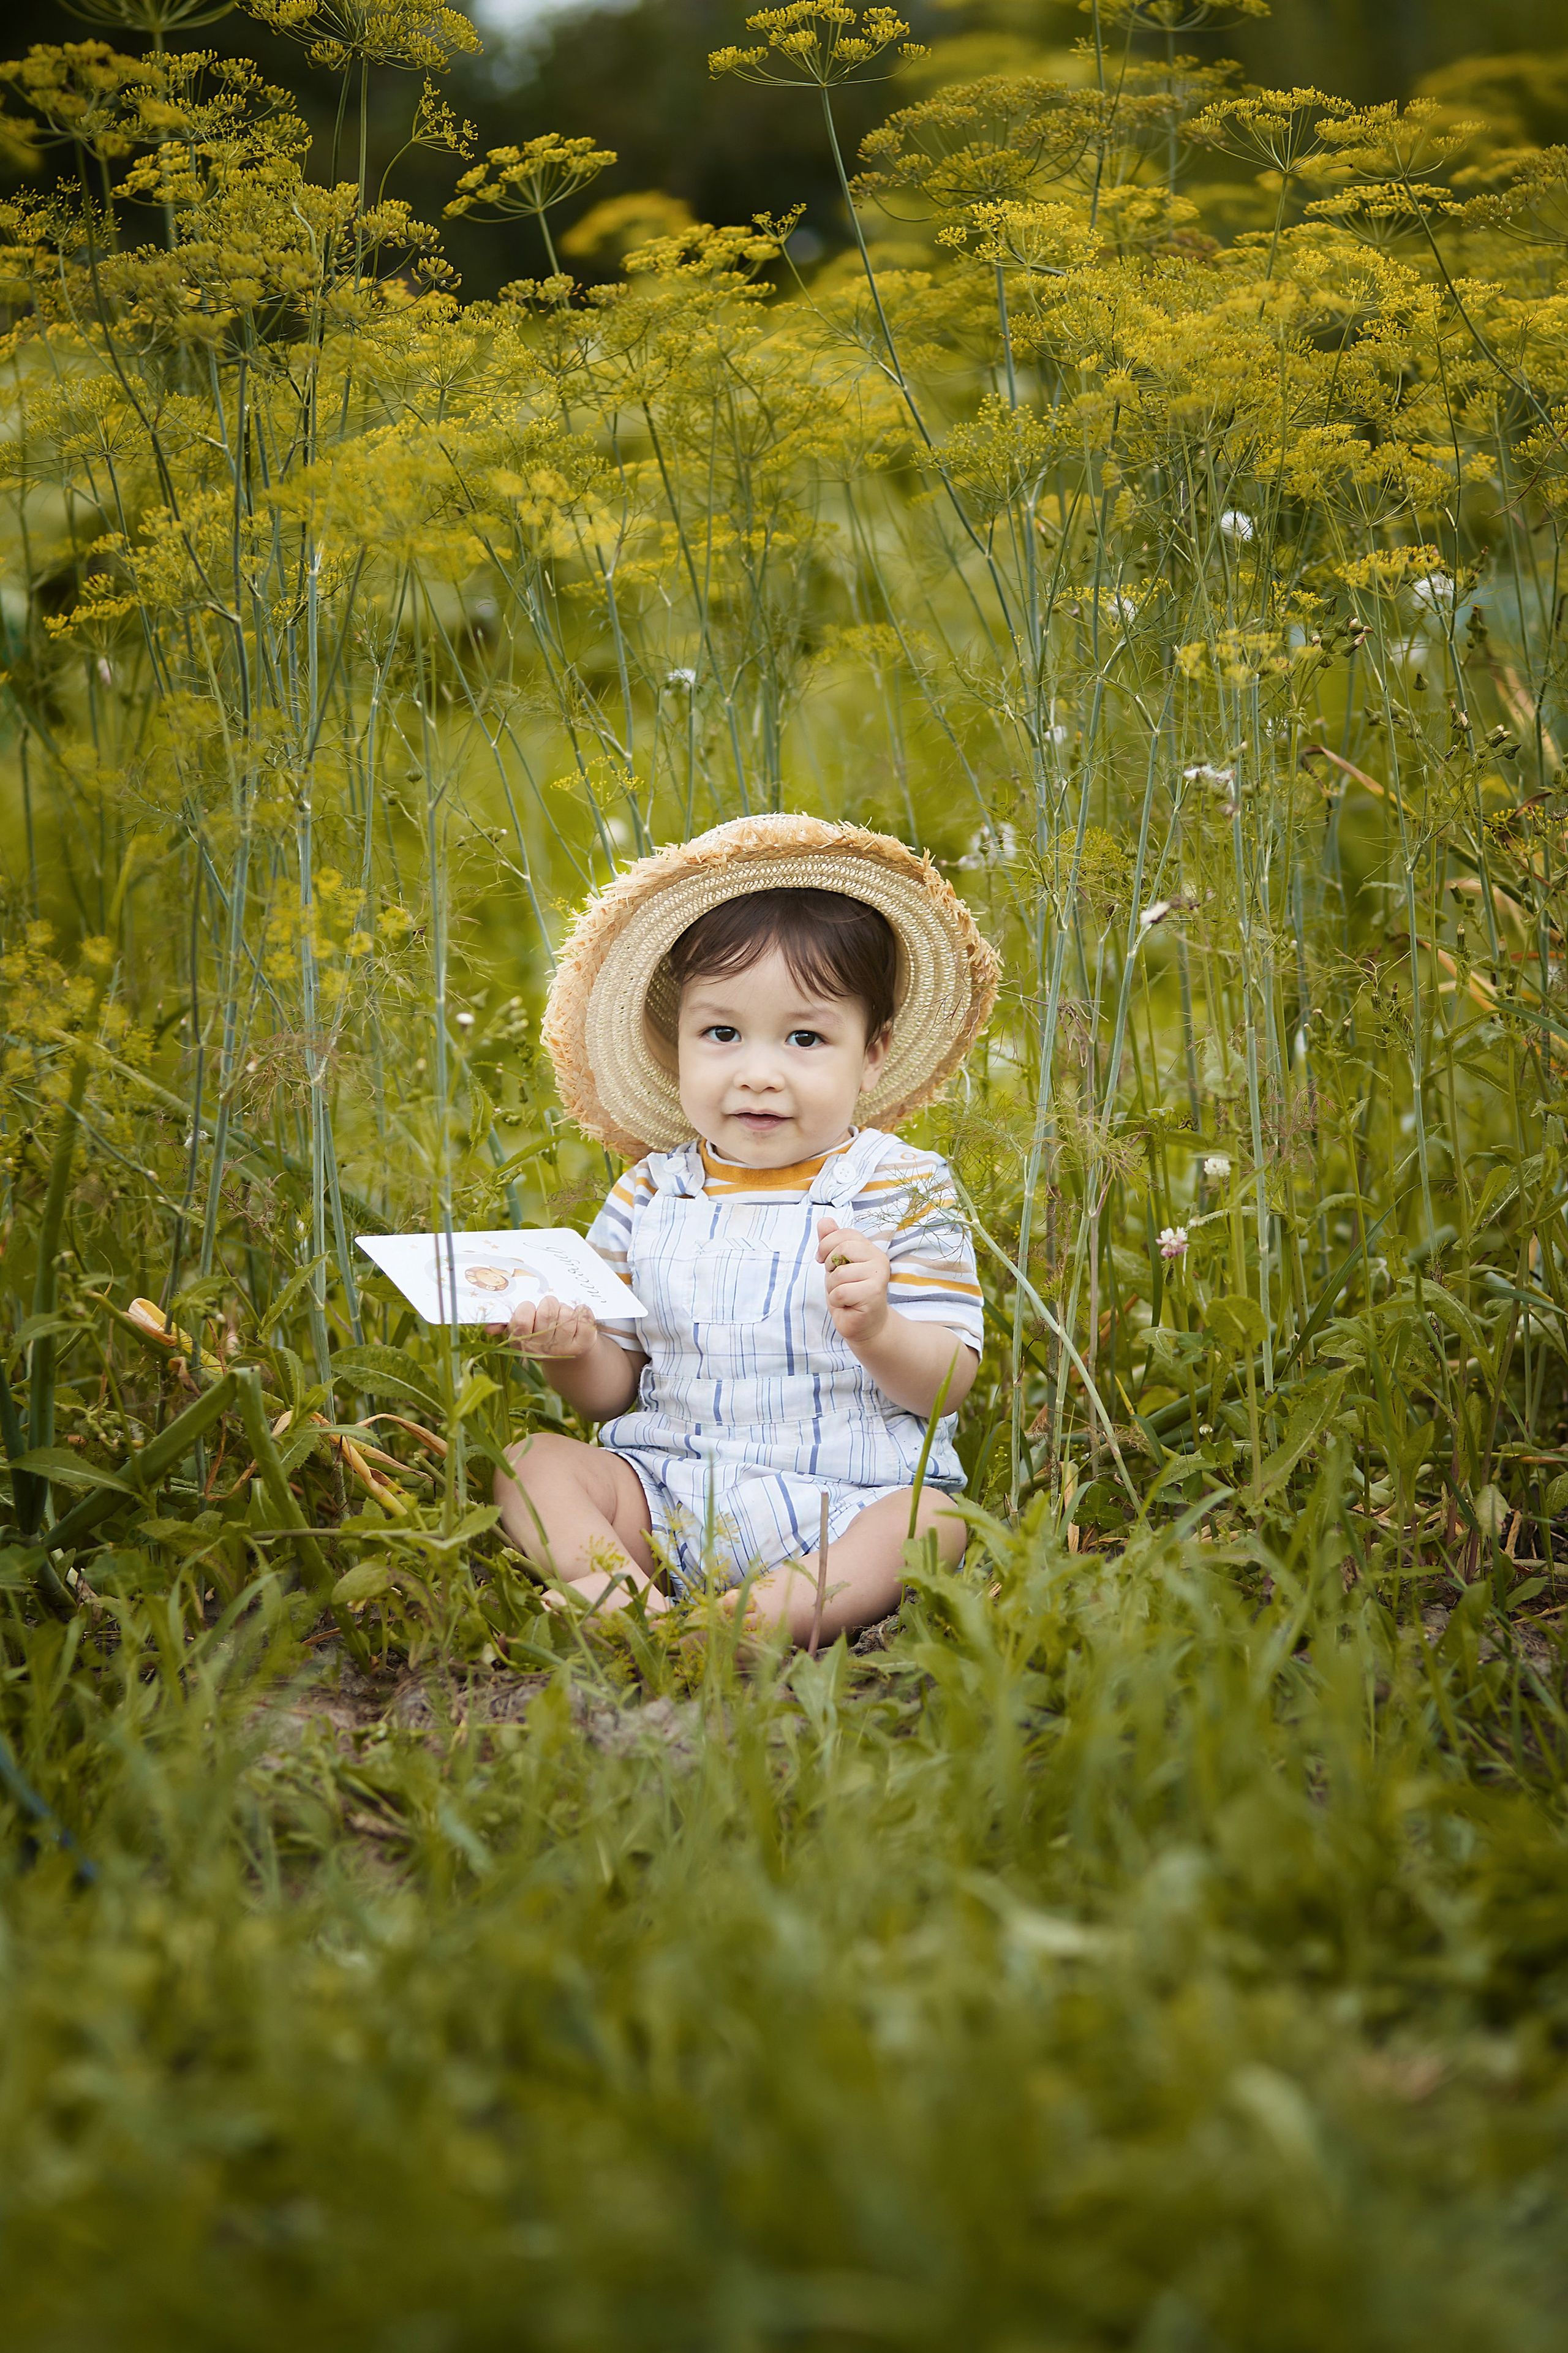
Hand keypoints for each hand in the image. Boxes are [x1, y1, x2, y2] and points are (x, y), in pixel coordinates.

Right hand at [486, 1293, 598, 1359]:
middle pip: (547, 1310)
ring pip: (566, 1312)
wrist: (568, 1358)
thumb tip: (489, 1328)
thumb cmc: (541, 1334)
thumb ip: (504, 1324)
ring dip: (566, 1309)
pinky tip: (578, 1320)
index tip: (530, 1310)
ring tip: (563, 1319)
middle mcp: (543, 1349)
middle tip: (549, 1312)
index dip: (527, 1308)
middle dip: (549, 1304)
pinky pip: (584, 1315)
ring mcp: (564, 1348)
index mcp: (523, 1343)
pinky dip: (582, 1311)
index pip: (521, 1318)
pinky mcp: (584, 1344)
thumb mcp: (522, 1331)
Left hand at [816, 1216, 890, 1344]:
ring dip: (833, 1288)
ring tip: (844, 1296)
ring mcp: (878, 1276)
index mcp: (870, 1249)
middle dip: (830, 1268)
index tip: (824, 1261)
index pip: (843, 1234)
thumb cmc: (850, 1294)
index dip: (827, 1246)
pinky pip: (840, 1292)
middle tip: (838, 1282)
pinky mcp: (874, 1294)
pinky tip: (847, 1305)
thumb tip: (824, 1220)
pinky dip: (836, 1301)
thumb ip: (831, 1242)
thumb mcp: (836, 1265)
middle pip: (842, 1249)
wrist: (865, 1325)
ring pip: (839, 1273)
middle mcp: (879, 1259)